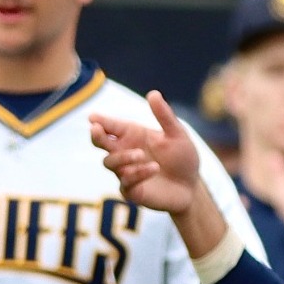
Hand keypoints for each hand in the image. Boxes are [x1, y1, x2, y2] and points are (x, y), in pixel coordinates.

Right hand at [89, 91, 202, 214]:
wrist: (191, 187)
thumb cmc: (183, 158)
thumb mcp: (177, 135)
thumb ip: (164, 116)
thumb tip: (153, 93)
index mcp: (133, 135)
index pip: (111, 126)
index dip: (100, 121)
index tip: (92, 117)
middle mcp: (125, 152)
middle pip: (100, 143)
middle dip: (96, 136)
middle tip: (96, 130)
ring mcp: (125, 172)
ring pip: (109, 162)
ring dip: (122, 157)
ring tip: (141, 155)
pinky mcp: (131, 190)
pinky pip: (125, 182)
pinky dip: (137, 173)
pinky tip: (153, 168)